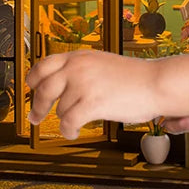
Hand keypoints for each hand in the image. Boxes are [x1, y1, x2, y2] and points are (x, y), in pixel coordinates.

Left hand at [26, 50, 160, 139]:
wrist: (156, 82)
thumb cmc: (135, 76)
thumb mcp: (101, 63)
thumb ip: (80, 69)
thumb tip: (60, 83)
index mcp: (79, 56)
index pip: (43, 65)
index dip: (33, 79)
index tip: (31, 89)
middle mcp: (78, 67)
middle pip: (42, 88)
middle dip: (37, 106)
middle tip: (35, 116)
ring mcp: (83, 84)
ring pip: (59, 109)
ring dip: (65, 119)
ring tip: (74, 123)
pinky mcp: (91, 103)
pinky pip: (68, 123)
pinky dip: (68, 131)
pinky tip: (74, 133)